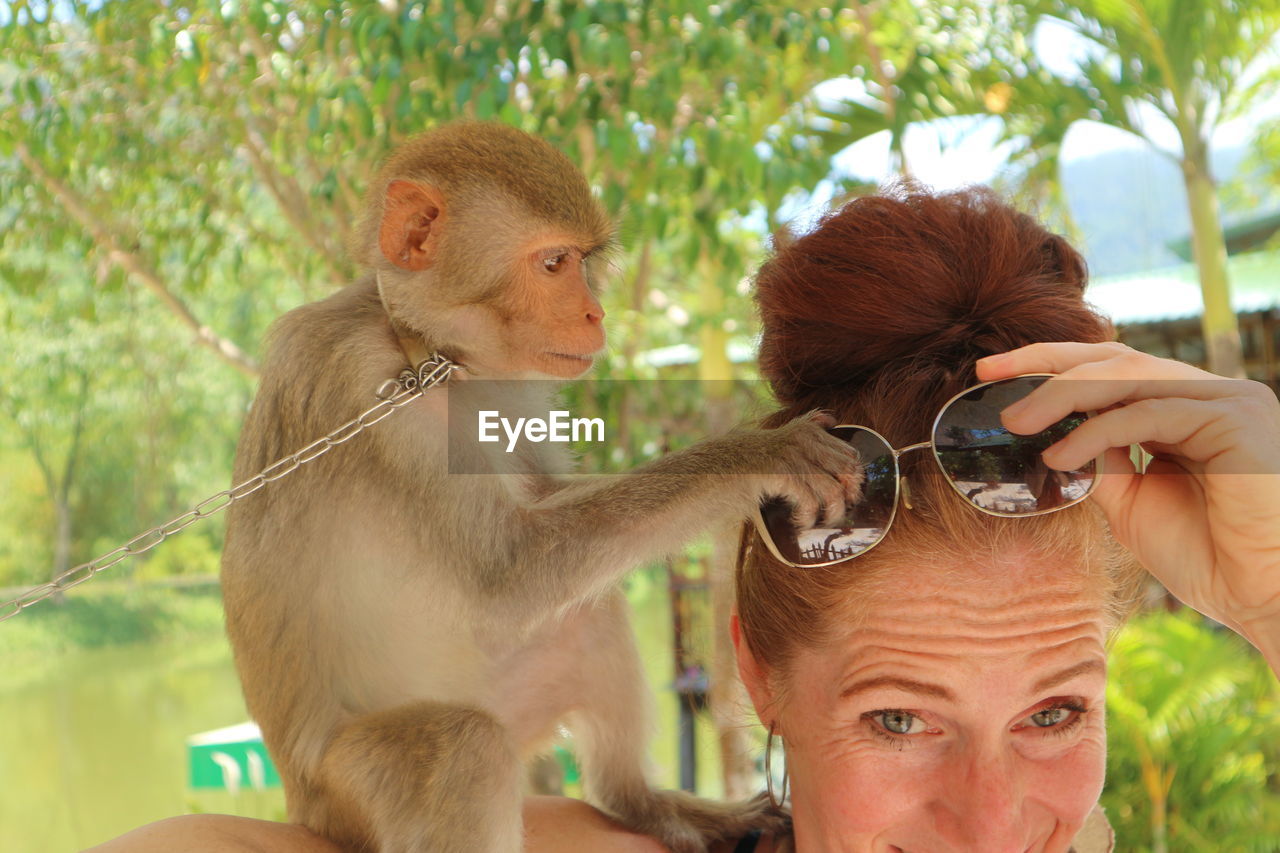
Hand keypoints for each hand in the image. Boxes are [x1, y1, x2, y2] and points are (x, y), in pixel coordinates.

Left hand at [976, 342, 1279, 652]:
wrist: (1263, 596)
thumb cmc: (1206, 557)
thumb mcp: (1131, 502)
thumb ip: (1098, 463)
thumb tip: (1048, 436)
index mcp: (1183, 409)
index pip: (1108, 370)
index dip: (1048, 365)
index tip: (991, 373)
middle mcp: (1208, 395)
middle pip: (1113, 360)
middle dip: (1045, 364)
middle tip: (988, 376)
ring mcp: (1226, 400)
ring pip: (1127, 378)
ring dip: (1061, 396)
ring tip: (1014, 422)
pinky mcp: (1235, 417)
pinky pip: (1149, 413)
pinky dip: (1096, 431)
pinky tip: (1058, 455)